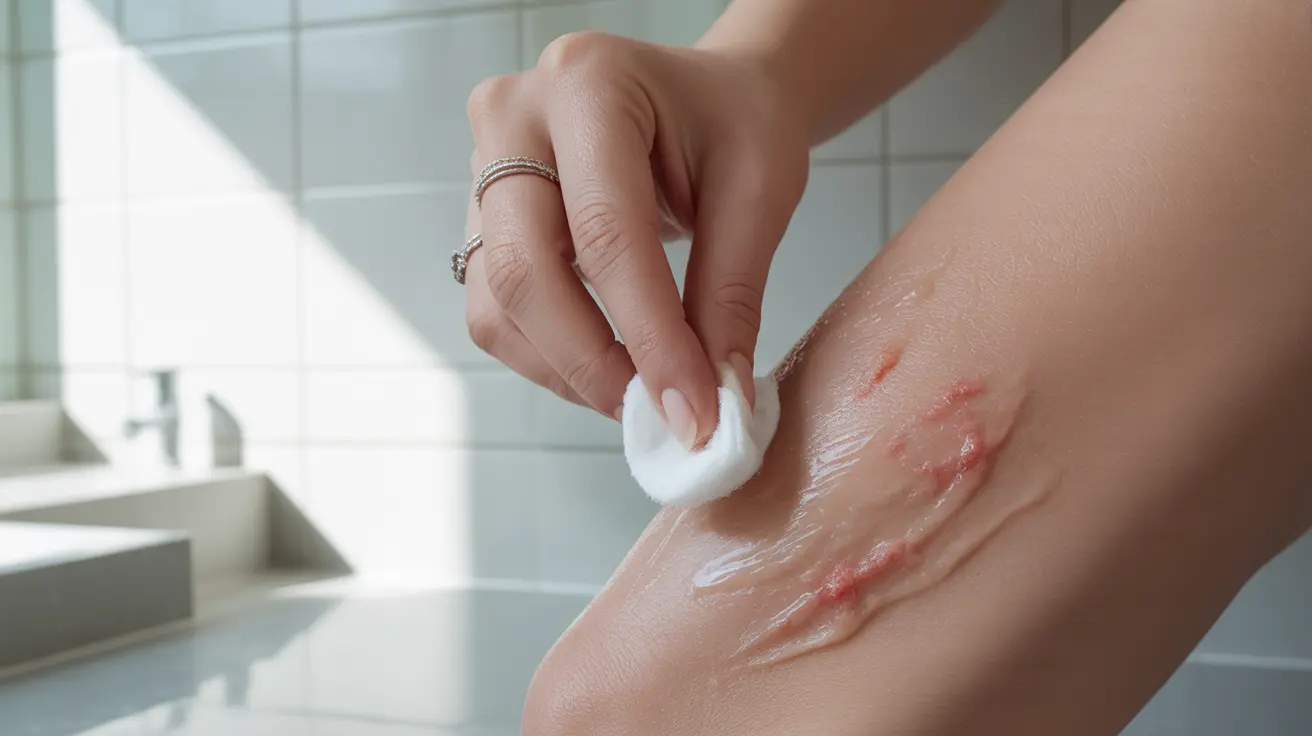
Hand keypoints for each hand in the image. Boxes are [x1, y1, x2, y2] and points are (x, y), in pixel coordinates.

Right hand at [463, 31, 808, 447]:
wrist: (703, 99)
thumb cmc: (735, 123)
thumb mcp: (760, 188)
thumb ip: (730, 294)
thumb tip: (713, 399)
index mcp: (587, 81)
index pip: (606, 233)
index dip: (649, 335)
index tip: (694, 411)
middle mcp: (513, 115)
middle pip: (525, 270)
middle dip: (595, 363)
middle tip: (663, 419)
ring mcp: (482, 166)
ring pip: (497, 303)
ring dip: (568, 371)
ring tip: (643, 399)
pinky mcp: (481, 217)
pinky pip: (495, 310)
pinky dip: (551, 357)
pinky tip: (610, 370)